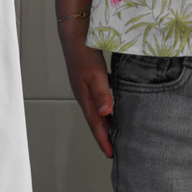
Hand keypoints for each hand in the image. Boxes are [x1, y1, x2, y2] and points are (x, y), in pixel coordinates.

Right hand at [60, 26, 114, 158]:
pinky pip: (101, 99)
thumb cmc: (84, 54)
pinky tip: (116, 106)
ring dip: (107, 122)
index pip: (96, 125)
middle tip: (115, 150)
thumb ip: (101, 94)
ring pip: (99, 111)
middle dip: (105, 136)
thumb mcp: (95, 74)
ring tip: (117, 132)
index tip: (111, 155)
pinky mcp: (91, 80)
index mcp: (85, 98)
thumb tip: (106, 114)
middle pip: (96, 121)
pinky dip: (109, 106)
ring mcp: (87, 88)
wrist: (74, 36)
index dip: (103, 141)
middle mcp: (85, 96)